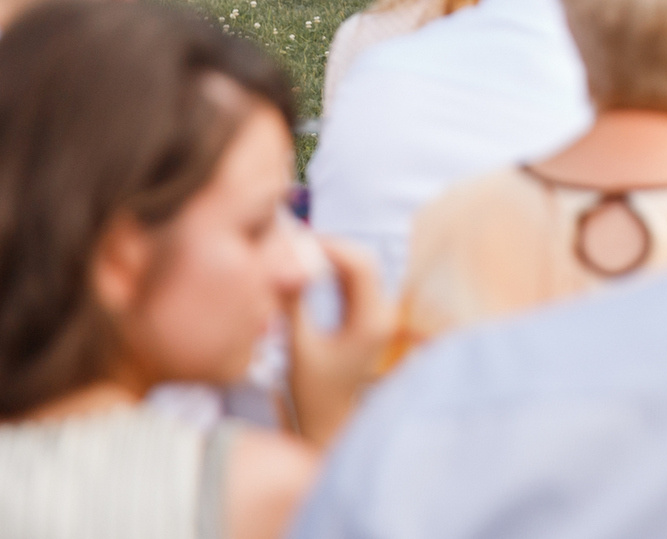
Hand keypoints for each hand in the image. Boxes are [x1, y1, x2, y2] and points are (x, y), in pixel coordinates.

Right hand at [288, 235, 391, 445]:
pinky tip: (308, 269)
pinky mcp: (370, 319)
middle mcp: (384, 315)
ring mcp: (380, 317)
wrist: (329, 425)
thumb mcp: (299, 349)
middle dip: (330, 247)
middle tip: (294, 241)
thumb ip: (294, 305)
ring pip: (360, 270)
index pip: (360, 264)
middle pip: (363, 262)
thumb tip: (282, 263)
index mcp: (372, 321)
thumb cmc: (312, 395)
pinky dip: (333, 272)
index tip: (297, 240)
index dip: (330, 245)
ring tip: (297, 252)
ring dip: (331, 257)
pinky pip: (355, 283)